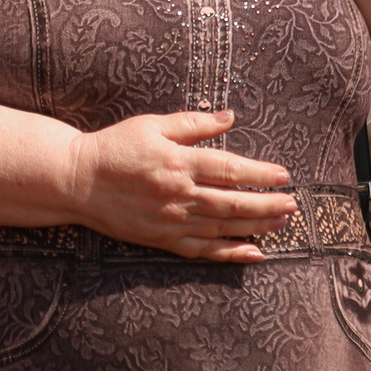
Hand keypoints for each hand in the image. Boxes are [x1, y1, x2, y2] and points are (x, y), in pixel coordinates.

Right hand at [65, 110, 294, 260]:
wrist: (76, 181)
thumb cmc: (114, 147)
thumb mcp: (152, 125)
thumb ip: (193, 123)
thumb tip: (229, 117)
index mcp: (179, 162)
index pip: (230, 169)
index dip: (261, 174)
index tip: (283, 175)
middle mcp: (179, 194)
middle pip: (234, 202)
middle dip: (268, 204)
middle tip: (293, 205)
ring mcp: (172, 220)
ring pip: (224, 227)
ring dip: (257, 226)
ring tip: (281, 222)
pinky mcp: (162, 239)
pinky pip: (203, 250)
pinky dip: (230, 253)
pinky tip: (253, 252)